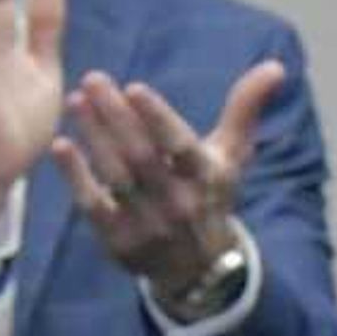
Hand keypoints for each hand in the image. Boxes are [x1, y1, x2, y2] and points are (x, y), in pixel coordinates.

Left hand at [54, 63, 284, 303]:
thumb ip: (245, 109)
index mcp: (208, 178)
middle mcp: (180, 202)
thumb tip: (275, 66)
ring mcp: (149, 224)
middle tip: (92, 79)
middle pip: (143, 156)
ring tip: (75, 101)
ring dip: (94, 136)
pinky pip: (94, 206)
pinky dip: (76, 176)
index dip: (158, 117)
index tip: (134, 87)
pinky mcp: (120, 242)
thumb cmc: (210, 195)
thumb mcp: (231, 156)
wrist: (200, 268)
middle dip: (116, 115)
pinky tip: (61, 146)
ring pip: (117, 176)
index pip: (182, 146)